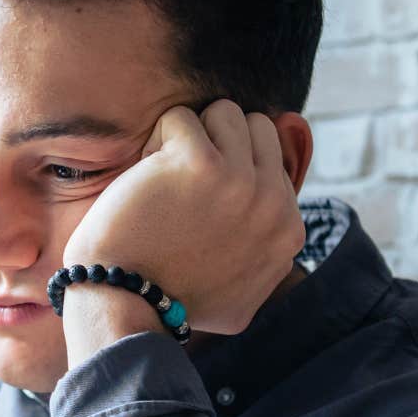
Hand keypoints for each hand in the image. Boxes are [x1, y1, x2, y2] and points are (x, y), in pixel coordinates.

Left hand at [62, 99, 304, 337]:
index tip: (201, 205)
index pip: (273, 161)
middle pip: (256, 128)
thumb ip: (265, 259)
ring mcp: (240, 180)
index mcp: (289, 229)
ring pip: (225, 112)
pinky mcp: (198, 161)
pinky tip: (143, 179)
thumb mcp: (243, 296)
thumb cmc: (172, 301)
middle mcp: (273, 202)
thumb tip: (282, 229)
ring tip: (164, 175)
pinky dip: (156, 142)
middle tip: (183, 181)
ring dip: (190, 136)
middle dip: (218, 142)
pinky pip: (179, 118)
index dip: (232, 172)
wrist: (128, 304)